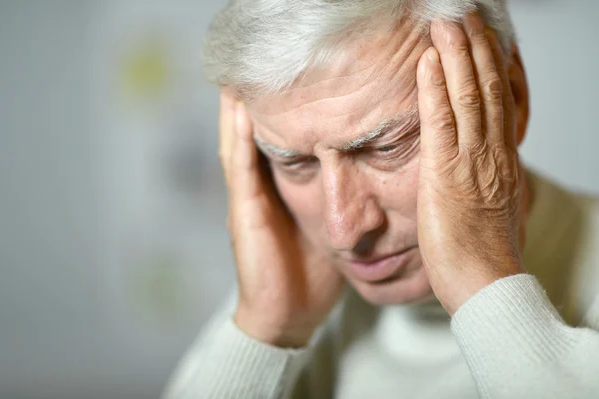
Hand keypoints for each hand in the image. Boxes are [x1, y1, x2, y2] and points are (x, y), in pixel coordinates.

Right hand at [219, 91, 344, 347]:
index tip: (289, 82)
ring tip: (241, 74)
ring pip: (239, 144)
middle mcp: (258, 191)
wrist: (287, 316)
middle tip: (257, 64)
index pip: (277, 145)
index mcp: (278, 194)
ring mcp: (247, 200)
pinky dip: (239, 138)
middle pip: (253, 137)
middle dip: (253, 102)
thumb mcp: (327, 230)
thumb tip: (366, 180)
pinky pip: (240, 169)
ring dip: (238, 110)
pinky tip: (241, 111)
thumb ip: (336, 204)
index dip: (279, 114)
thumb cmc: (309, 276)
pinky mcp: (244, 214)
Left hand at [416, 13, 525, 315]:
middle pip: (488, 90)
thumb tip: (482, 172)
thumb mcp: (492, 208)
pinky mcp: (447, 175)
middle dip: (475, 49)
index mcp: (501, 161)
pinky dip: (435, 88)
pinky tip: (428, 63)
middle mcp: (492, 154)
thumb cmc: (484, 254)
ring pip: (468, 96)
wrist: (486, 284)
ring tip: (446, 24)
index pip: (500, 103)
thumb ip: (486, 182)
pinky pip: (441, 122)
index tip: (481, 42)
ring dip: (456, 56)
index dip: (491, 68)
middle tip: (465, 17)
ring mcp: (472, 162)